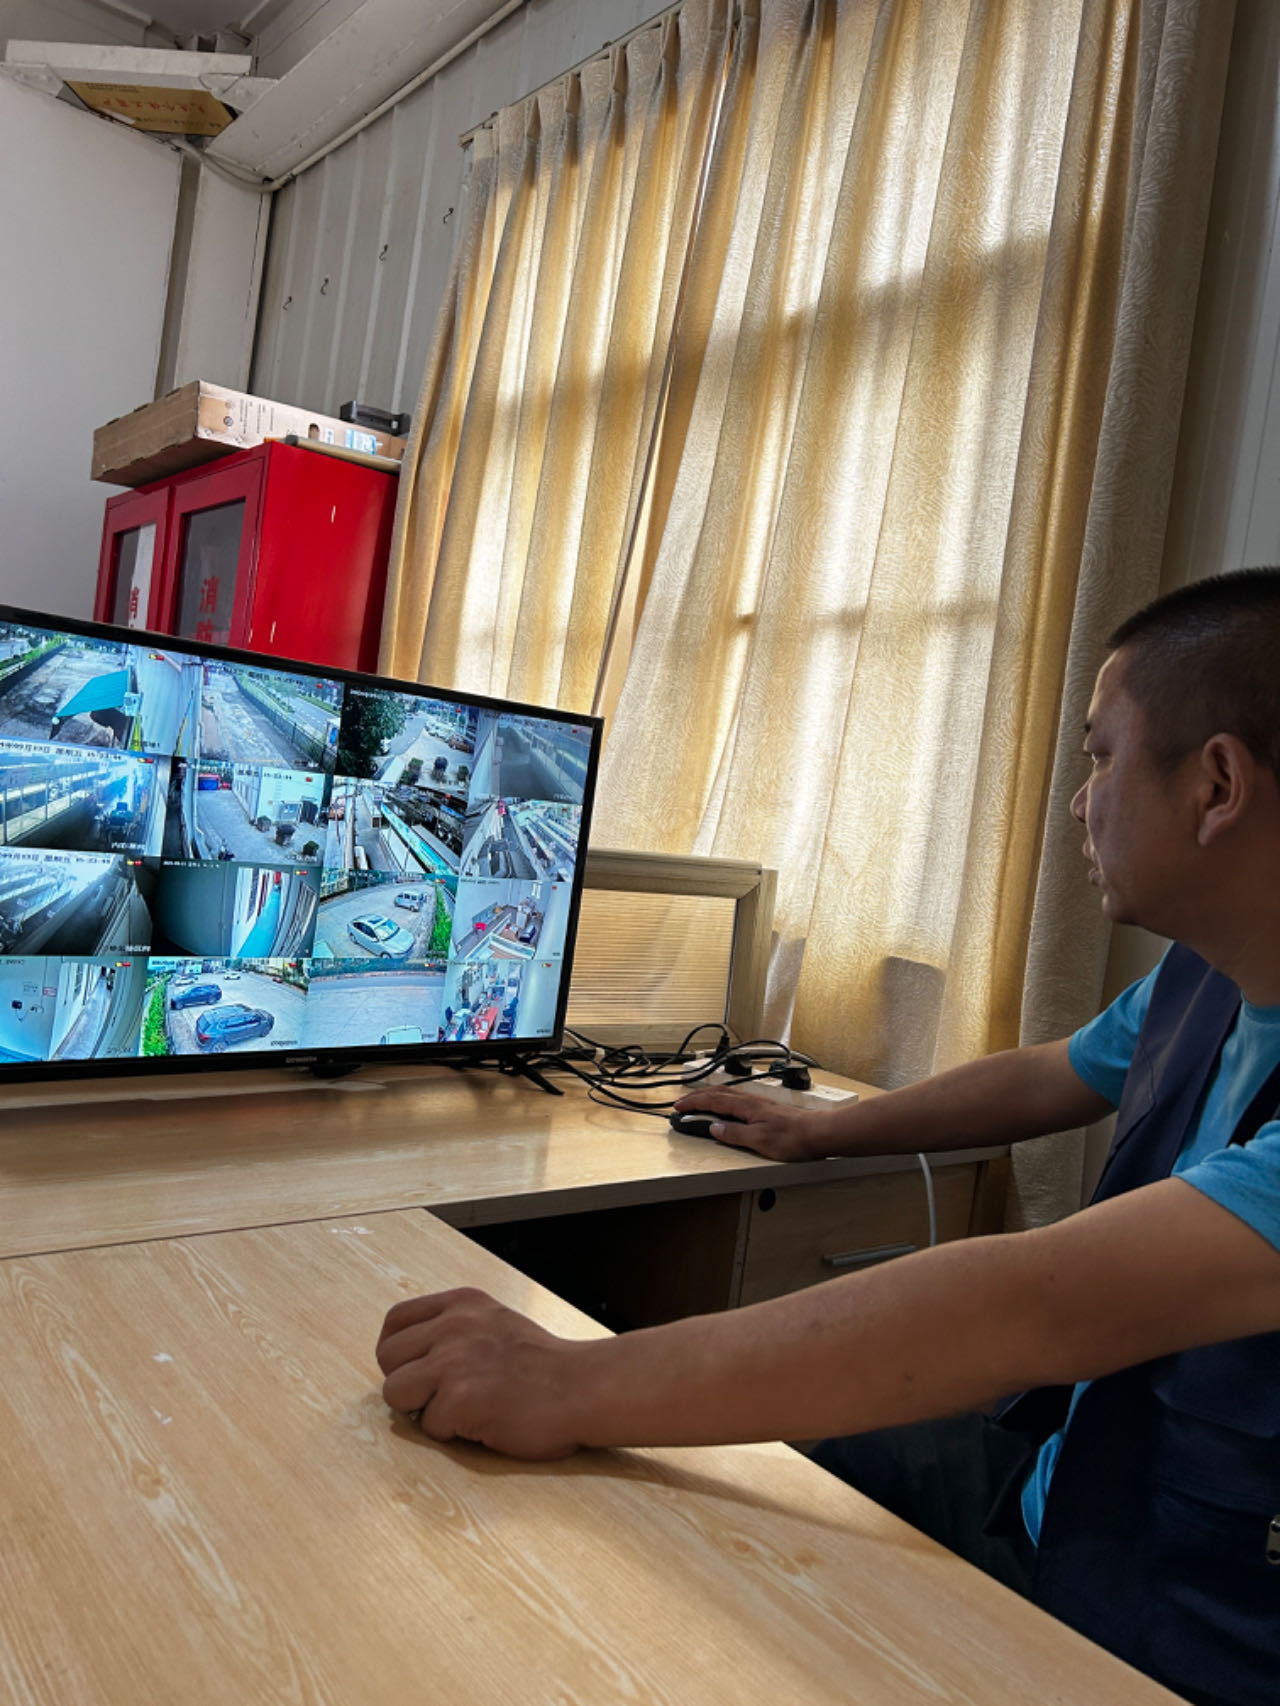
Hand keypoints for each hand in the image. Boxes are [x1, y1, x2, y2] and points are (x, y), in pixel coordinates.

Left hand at [375, 1287, 595, 1458]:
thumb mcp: (495, 1323)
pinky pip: (428, 1426)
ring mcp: (454, 1362)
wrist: (584, 1388)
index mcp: (462, 1303)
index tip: (412, 1369)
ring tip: (460, 1410)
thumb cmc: (545, 1365)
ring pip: (395, 1392)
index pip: (396, 1320)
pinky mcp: (460, 1400)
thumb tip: (412, 1355)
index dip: (397, 1351)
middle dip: (406, 1382)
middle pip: (387, 1357)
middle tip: (439, 1396)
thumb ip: (456, 1328)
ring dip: (423, 1409)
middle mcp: (453, 1325)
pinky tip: (483, 1422)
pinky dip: (451, 1433)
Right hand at [670, 1089, 833, 1160]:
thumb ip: (734, 1133)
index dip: (693, 1103)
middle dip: (697, 1097)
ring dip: (709, 1097)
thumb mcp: (758, 1140)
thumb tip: (714, 1127)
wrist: (818, 1134)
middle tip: (682, 1103)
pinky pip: (737, 1100)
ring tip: (697, 1103)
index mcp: (746, 1106)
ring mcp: (759, 1104)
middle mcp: (751, 1101)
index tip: (678, 1107)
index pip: (713, 1101)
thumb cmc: (793, 1138)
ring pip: (727, 1095)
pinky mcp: (766, 1109)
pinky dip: (723, 1101)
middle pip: (718, 1094)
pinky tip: (725, 1107)